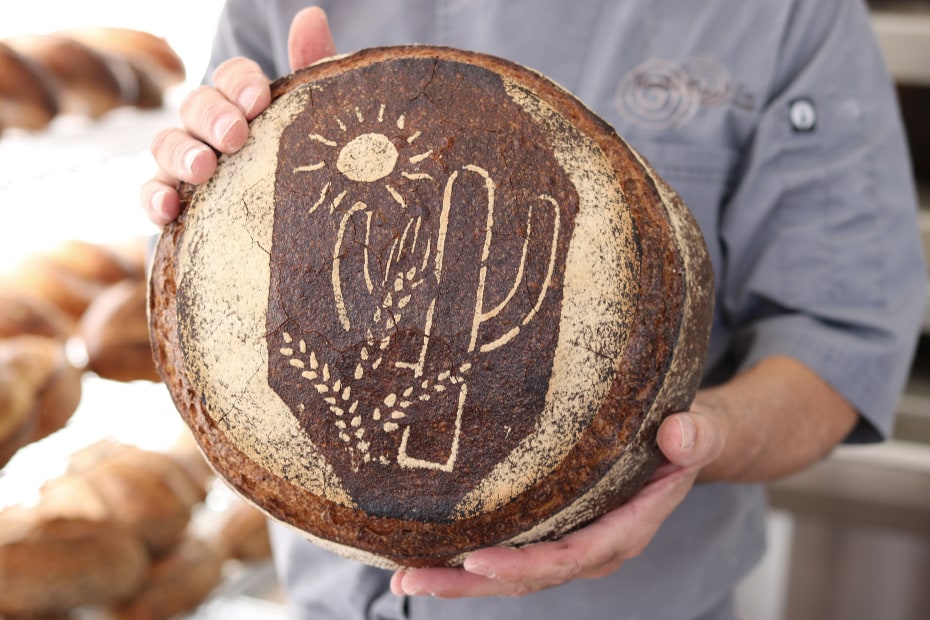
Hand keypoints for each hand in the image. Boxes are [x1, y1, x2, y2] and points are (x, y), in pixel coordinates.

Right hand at [140, 7, 336, 225]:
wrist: (298, 226)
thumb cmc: (305, 164)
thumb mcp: (317, 120)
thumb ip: (313, 69)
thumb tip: (311, 16)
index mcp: (243, 104)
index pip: (232, 77)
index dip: (240, 83)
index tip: (258, 100)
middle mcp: (210, 129)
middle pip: (196, 106)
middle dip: (212, 116)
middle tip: (235, 136)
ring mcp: (188, 164)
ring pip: (166, 145)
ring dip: (181, 152)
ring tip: (203, 168)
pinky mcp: (175, 205)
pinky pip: (152, 195)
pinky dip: (153, 199)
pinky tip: (168, 209)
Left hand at [390, 408, 725, 597]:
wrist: (687, 443)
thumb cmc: (690, 436)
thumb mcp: (702, 431)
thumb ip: (697, 437)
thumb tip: (679, 435)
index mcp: (628, 528)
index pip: (574, 556)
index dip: (528, 564)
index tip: (479, 560)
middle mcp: (596, 545)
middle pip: (530, 576)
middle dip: (473, 582)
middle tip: (415, 578)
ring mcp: (573, 541)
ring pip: (514, 574)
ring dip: (460, 579)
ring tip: (405, 578)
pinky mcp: (555, 529)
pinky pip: (512, 553)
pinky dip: (470, 561)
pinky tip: (426, 555)